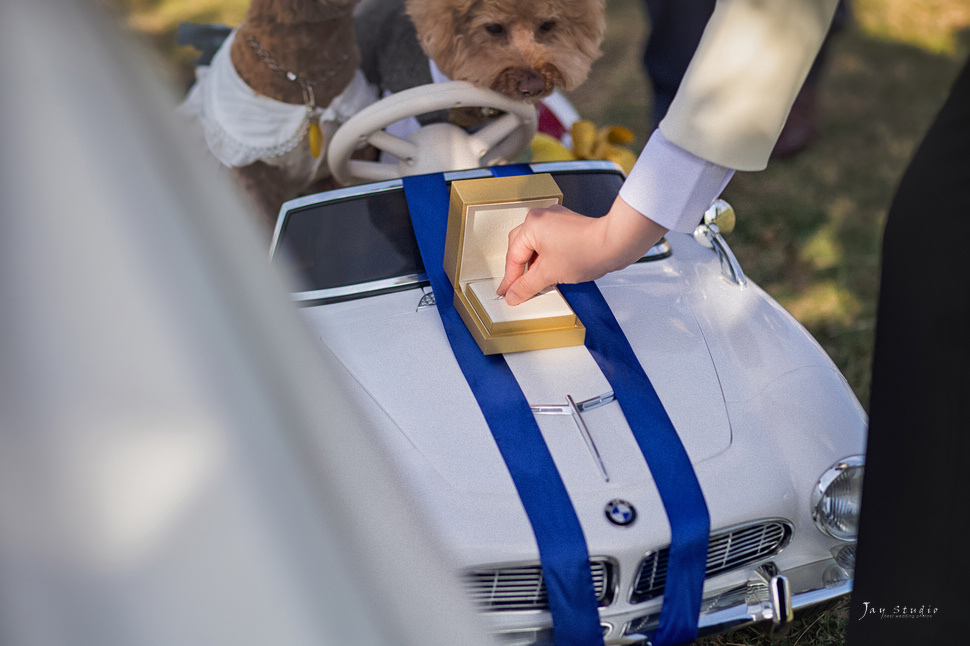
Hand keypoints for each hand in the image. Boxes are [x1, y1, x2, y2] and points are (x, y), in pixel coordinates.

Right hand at [497, 196, 668, 304]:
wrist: (615, 243)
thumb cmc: (586, 250)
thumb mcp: (549, 274)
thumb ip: (526, 286)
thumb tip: (513, 294)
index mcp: (531, 225)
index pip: (513, 257)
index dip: (510, 280)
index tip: (507, 293)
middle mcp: (541, 218)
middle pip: (521, 248)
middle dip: (519, 270)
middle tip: (517, 288)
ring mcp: (556, 220)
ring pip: (535, 246)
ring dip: (534, 265)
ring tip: (537, 283)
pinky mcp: (568, 226)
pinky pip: (549, 243)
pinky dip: (546, 258)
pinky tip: (552, 271)